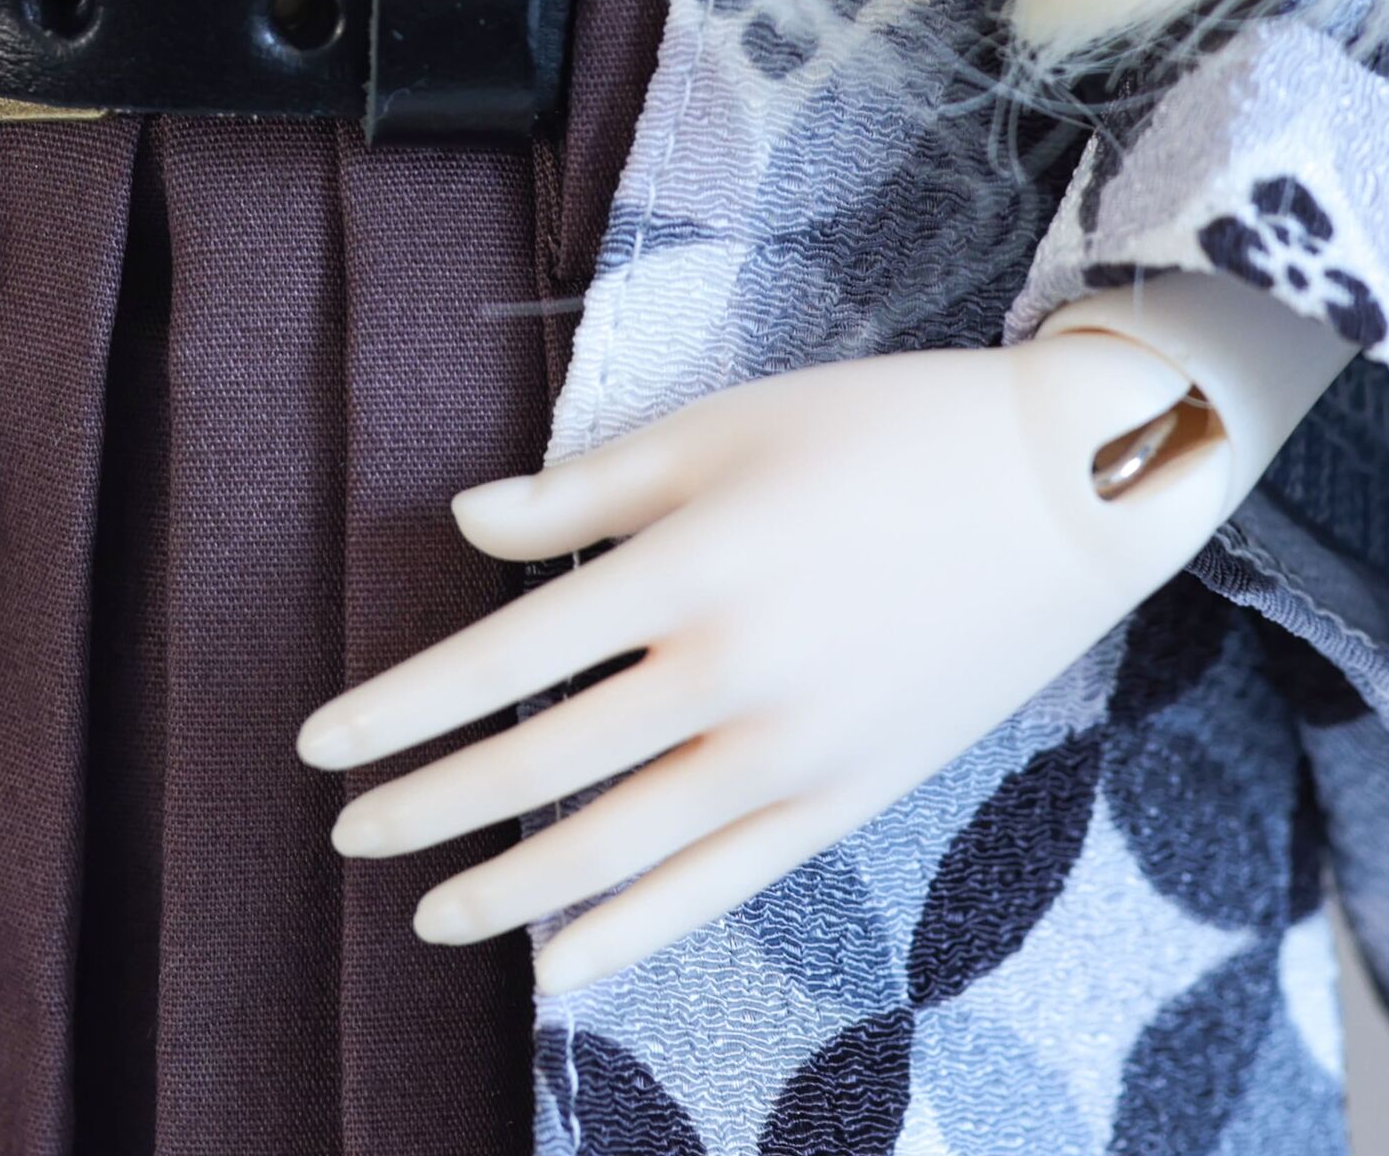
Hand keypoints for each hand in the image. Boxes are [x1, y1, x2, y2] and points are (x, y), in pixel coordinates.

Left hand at [297, 278, 1350, 986]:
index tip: (319, 744)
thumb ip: (586, 489)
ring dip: (508, 887)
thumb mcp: (724, 425)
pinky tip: (558, 964)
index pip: (502, 662)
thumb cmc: (886, 430)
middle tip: (343, 830)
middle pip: (542, 765)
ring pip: (619, 848)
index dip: (399, 711)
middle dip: (428, 805)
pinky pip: (719, 886)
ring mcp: (796, 751)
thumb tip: (465, 524)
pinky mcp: (848, 795)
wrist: (1069, 490)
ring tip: (425, 911)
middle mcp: (734, 676)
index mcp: (691, 569)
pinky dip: (631, 933)